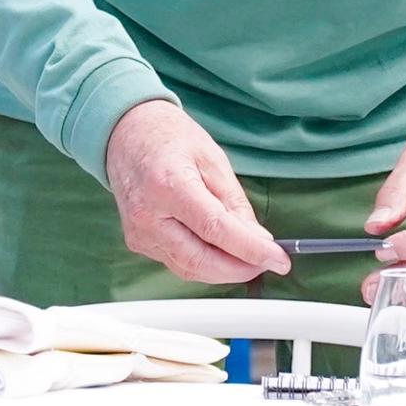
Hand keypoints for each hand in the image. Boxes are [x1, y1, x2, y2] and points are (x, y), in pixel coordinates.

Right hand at [103, 98, 287, 283]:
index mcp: (168, 185)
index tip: (278, 260)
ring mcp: (139, 232)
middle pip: (201, 260)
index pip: (216, 230)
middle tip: (267, 262)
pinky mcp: (138, 242)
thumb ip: (235, 203)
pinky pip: (177, 263)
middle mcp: (148, 214)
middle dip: (240, 269)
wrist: (126, 134)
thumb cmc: (168, 138)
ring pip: (189, 269)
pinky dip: (204, 263)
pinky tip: (220, 252)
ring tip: (249, 258)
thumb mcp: (213, 160)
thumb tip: (257, 240)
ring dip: (224, 270)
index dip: (251, 250)